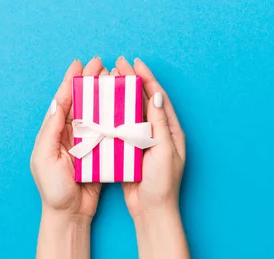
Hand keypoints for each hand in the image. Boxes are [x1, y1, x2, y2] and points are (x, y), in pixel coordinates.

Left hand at [31, 57, 106, 258]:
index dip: (70, 81)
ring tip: (113, 79)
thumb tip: (56, 103)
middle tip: (101, 64)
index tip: (79, 64)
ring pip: (94, 112)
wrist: (68, 215)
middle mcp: (67, 135)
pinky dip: (112, 117)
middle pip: (79, 102)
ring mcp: (83, 143)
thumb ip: (50, 131)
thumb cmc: (52, 190)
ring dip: (102, 95)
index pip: (62, 101)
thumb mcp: (44, 158)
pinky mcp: (97, 154)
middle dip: (89, 82)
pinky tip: (121, 106)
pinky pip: (105, 130)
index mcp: (53, 133)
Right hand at [111, 56, 188, 258]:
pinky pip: (122, 127)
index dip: (147, 78)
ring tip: (108, 80)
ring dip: (120, 95)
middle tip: (118, 65)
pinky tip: (102, 107)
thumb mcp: (164, 151)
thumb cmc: (162, 183)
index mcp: (171, 130)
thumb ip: (159, 124)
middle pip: (144, 100)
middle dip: (132, 81)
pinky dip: (113, 115)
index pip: (158, 97)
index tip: (134, 63)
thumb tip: (156, 96)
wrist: (152, 211)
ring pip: (131, 111)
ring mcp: (144, 141)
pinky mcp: (131, 150)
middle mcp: (158, 132)